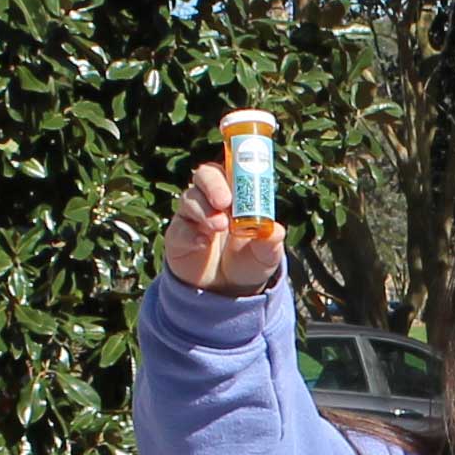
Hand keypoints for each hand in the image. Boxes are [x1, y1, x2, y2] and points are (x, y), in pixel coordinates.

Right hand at [164, 158, 282, 297]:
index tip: (243, 169)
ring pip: (189, 198)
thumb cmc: (248, 262)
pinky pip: (179, 228)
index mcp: (236, 195)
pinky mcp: (178, 235)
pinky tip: (202, 244)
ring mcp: (192, 215)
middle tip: (225, 201)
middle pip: (205, 175)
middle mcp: (211, 198)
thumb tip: (276, 231)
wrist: (226, 292)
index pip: (232, 168)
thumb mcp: (266, 256)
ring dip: (204, 210)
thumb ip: (271, 243)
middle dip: (214, 184)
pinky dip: (190, 234)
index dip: (234, 162)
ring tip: (219, 226)